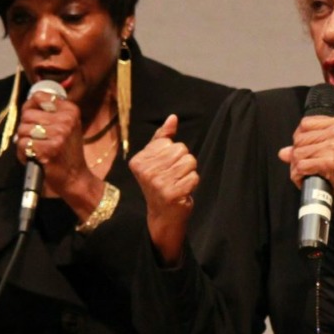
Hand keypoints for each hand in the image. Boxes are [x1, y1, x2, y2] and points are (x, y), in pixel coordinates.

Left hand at [15, 87, 88, 197]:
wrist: (74, 177)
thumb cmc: (65, 151)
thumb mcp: (65, 126)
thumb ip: (48, 112)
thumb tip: (26, 104)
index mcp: (70, 110)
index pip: (39, 96)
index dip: (30, 107)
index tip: (34, 119)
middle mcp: (67, 120)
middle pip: (27, 114)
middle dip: (26, 128)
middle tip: (36, 139)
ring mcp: (59, 134)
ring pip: (22, 129)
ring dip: (24, 142)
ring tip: (36, 149)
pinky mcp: (49, 149)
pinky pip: (23, 144)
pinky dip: (23, 153)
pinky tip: (34, 157)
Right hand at [131, 115, 197, 262]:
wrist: (163, 215)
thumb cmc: (161, 183)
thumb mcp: (157, 159)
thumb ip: (163, 137)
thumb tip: (172, 118)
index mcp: (139, 160)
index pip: (171, 143)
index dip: (174, 154)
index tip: (165, 168)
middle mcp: (146, 171)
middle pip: (182, 150)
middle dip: (183, 162)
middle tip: (174, 176)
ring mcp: (158, 183)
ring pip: (190, 162)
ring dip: (189, 173)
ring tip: (178, 183)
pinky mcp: (171, 194)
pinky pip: (194, 177)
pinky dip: (192, 184)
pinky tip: (182, 191)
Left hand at [278, 110, 333, 206]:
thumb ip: (311, 146)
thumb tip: (283, 152)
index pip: (305, 123)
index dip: (299, 138)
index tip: (304, 150)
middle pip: (299, 139)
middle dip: (296, 155)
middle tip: (303, 167)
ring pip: (298, 154)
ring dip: (296, 168)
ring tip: (304, 175)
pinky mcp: (330, 162)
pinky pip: (301, 166)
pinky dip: (298, 176)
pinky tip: (303, 180)